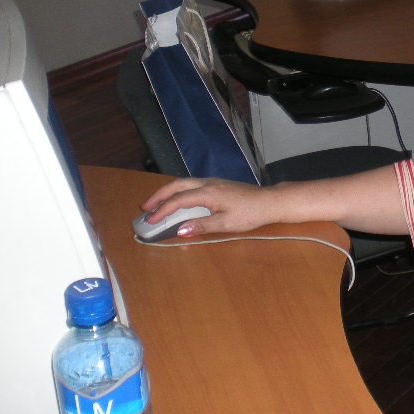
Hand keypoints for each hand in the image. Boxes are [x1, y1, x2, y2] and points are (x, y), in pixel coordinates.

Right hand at [140, 177, 276, 236]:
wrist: (269, 202)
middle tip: (144, 208)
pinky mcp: (217, 185)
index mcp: (208, 192)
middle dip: (159, 196)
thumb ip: (202, 226)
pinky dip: (178, 191)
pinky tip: (177, 200)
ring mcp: (213, 182)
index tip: (150, 220)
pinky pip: (191, 185)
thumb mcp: (226, 224)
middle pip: (177, 185)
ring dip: (168, 192)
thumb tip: (180, 230)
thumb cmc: (251, 213)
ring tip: (156, 204)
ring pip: (183, 183)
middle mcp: (208, 183)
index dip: (162, 210)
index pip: (179, 200)